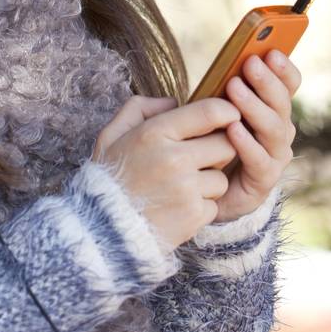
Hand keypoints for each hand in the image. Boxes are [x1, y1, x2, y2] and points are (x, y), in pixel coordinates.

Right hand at [91, 95, 241, 249]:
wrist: (100, 230)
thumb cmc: (108, 179)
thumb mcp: (112, 135)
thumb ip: (139, 108)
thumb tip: (173, 102)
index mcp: (155, 133)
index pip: (210, 112)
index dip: (227, 111)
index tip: (230, 115)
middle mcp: (174, 159)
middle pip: (226, 145)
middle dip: (218, 150)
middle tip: (199, 158)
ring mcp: (186, 189)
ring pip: (221, 178)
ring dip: (208, 183)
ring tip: (181, 188)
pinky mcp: (193, 216)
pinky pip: (214, 205)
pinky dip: (200, 208)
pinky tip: (177, 208)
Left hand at [209, 49, 299, 223]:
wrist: (206, 190)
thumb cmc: (211, 140)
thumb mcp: (218, 108)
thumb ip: (228, 86)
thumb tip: (230, 57)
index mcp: (274, 109)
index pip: (289, 84)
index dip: (284, 68)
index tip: (271, 51)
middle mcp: (280, 131)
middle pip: (282, 103)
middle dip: (267, 81)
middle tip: (250, 63)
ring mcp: (275, 156)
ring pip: (274, 129)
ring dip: (254, 107)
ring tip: (234, 88)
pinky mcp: (264, 180)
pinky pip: (259, 160)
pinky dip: (247, 143)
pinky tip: (233, 128)